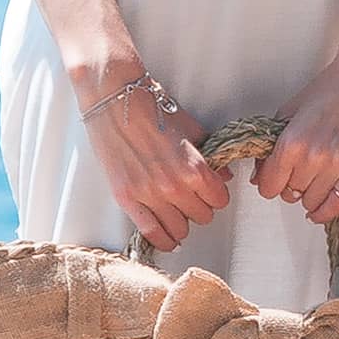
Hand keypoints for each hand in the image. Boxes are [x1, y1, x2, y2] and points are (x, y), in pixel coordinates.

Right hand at [71, 57, 230, 252]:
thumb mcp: (191, 127)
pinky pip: (151, 233)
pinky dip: (162, 238)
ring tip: (178, 211)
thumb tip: (223, 175)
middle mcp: (173, 185)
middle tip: (194, 198)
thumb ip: (210, 155)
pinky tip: (167, 236)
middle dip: (201, 207)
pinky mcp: (126, 198)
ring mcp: (148, 194)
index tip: (212, 191)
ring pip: (180, 230)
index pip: (219, 199)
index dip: (217, 195)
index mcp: (193, 166)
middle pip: (202, 216)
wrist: (115, 99)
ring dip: (182, 222)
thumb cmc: (151, 106)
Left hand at [251, 40, 338, 223]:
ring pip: (312, 201)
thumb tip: (260, 174)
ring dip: (308, 195)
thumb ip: (271, 143)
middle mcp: (314, 156)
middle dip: (289, 187)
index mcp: (292, 140)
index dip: (268, 185)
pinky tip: (320, 209)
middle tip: (296, 176)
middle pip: (290, 194)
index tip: (272, 182)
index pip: (270, 185)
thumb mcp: (290, 110)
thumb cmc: (331, 86)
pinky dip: (326, 210)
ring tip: (312, 183)